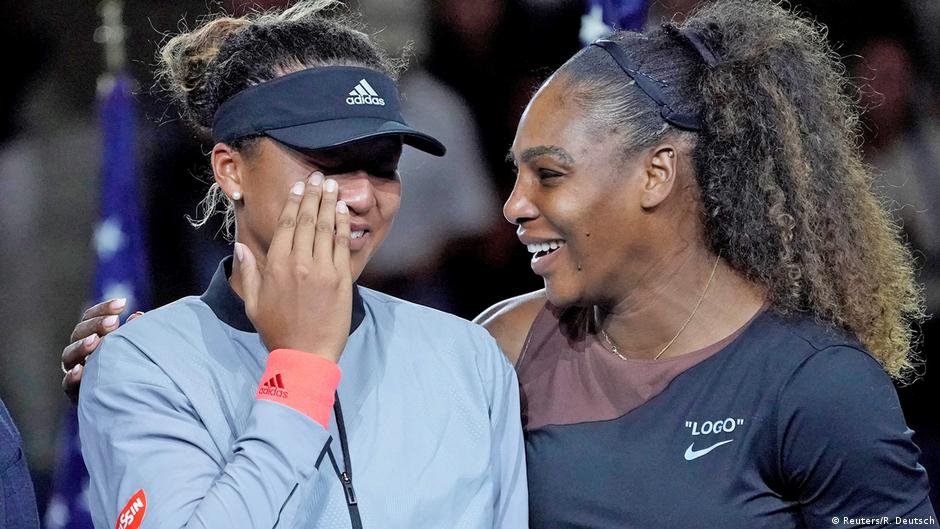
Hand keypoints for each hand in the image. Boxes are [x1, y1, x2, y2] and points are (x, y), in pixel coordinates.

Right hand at [62, 298, 143, 403]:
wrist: (130, 405)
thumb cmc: (133, 369)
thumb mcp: (133, 349)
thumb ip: (133, 333)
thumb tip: (139, 316)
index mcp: (92, 338)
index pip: (91, 318)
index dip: (103, 309)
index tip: (122, 303)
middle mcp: (80, 353)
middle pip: (79, 333)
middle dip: (95, 325)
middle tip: (113, 322)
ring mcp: (76, 372)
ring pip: (69, 355)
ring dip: (82, 347)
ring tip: (95, 341)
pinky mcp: (76, 393)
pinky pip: (69, 385)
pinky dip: (73, 377)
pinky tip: (81, 370)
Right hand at [236, 173, 352, 362]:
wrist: (305, 355)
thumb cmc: (277, 330)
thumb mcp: (253, 302)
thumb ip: (248, 272)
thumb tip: (239, 246)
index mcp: (275, 266)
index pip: (285, 225)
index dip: (292, 203)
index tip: (297, 187)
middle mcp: (298, 262)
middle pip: (306, 220)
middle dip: (312, 195)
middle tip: (318, 177)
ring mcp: (322, 269)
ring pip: (325, 228)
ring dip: (329, 203)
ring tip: (332, 185)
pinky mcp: (341, 279)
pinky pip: (341, 245)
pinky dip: (342, 225)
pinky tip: (343, 210)